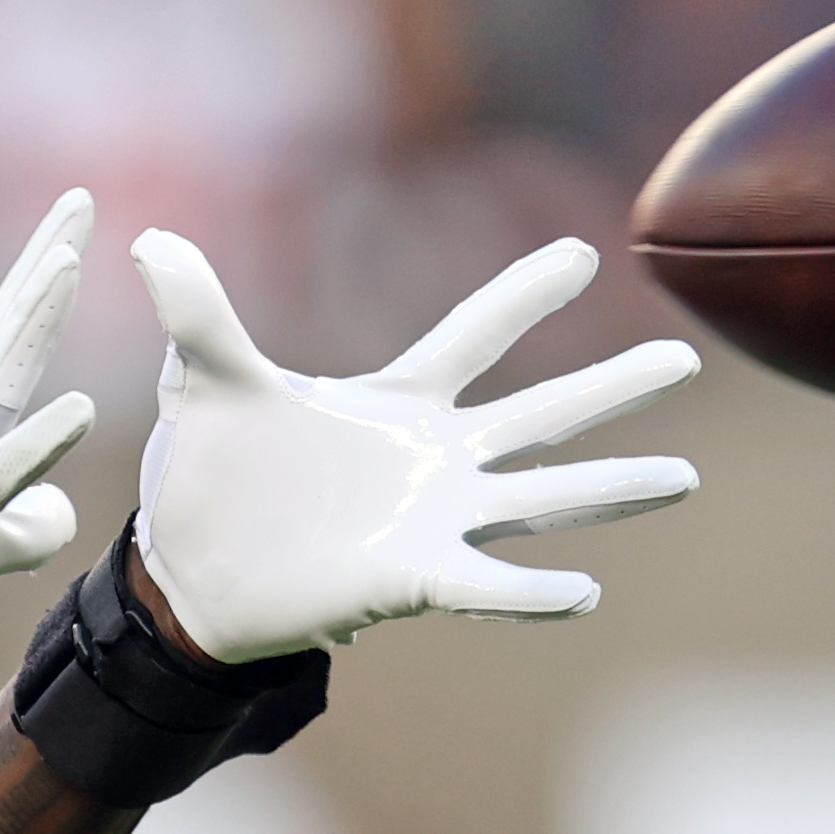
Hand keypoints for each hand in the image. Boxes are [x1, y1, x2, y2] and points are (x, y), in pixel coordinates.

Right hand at [0, 191, 100, 712]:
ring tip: (73, 266)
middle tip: (79, 202)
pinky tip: (83, 408)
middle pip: (2, 331)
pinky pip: (0, 470)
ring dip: (34, 320)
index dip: (39, 276)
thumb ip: (24, 516)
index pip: (5, 335)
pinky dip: (42, 439)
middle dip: (43, 263)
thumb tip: (58, 513)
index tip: (75, 221)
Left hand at [130, 231, 696, 659]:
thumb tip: (151, 240)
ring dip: (610, 488)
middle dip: (610, 388)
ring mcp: (432, 522)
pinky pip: (486, 586)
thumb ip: (198, 312)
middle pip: (540, 414)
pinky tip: (587, 591)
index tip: (584, 252)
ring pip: (541, 498)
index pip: (471, 337)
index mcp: (394, 402)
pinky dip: (533, 593)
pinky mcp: (412, 581)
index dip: (522, 298)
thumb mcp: (204, 380)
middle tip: (683, 357)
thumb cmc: (210, 472)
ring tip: (680, 476)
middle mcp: (432, 459)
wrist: (187, 571)